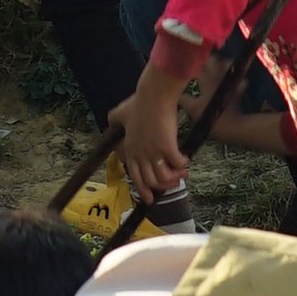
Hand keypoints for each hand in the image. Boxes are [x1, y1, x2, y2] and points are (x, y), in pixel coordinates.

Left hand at [107, 73, 190, 200]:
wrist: (153, 97)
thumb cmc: (139, 103)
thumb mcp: (121, 113)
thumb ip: (115, 120)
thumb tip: (110, 121)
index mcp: (130, 149)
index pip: (134, 176)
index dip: (142, 189)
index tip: (150, 198)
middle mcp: (141, 154)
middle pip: (151, 181)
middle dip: (163, 186)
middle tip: (173, 183)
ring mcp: (153, 152)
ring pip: (163, 177)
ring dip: (174, 178)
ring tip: (182, 173)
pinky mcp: (167, 147)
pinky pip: (177, 164)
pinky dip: (182, 165)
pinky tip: (185, 159)